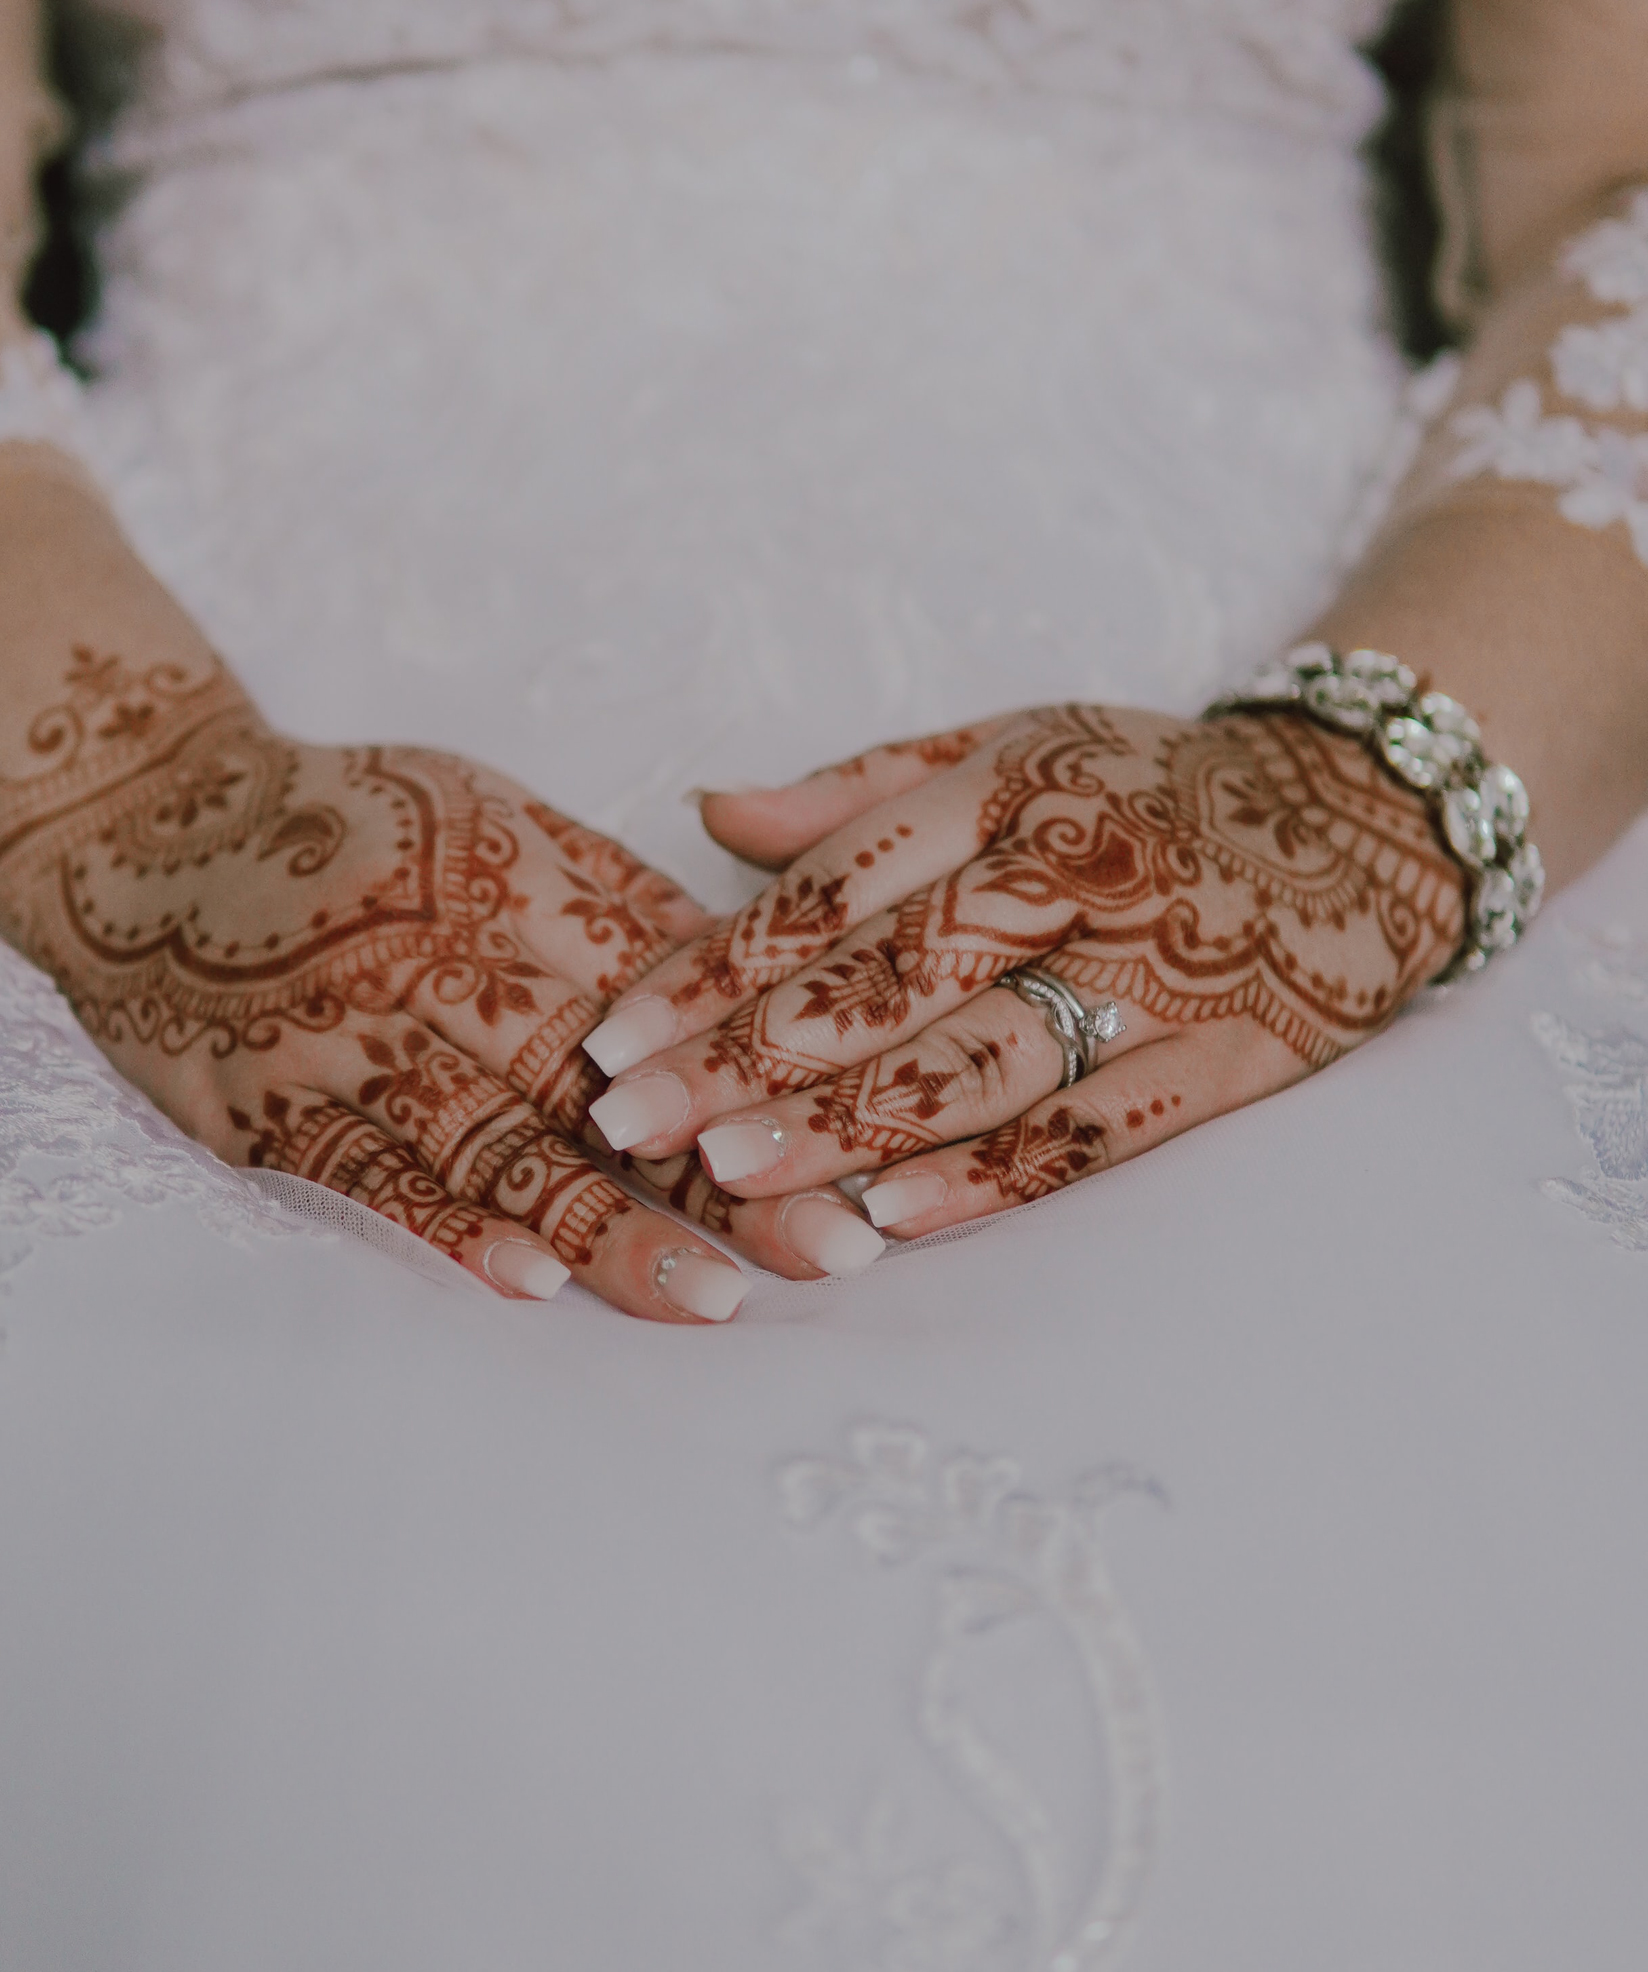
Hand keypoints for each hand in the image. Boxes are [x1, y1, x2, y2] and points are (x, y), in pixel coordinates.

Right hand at [0, 646, 885, 1318]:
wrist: (144, 824)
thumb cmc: (353, 827)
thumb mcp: (496, 822)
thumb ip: (618, 909)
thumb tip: (765, 983)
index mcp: (519, 882)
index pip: (669, 998)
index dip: (769, 1080)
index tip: (869, 1151)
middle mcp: (443, 953)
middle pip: (603, 1079)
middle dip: (722, 1171)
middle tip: (831, 1254)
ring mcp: (352, 1030)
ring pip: (495, 1138)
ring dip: (605, 1224)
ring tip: (709, 1298)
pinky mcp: (269, 1100)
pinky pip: (368, 1172)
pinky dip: (447, 1226)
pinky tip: (524, 1282)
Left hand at [580, 703, 1467, 1244]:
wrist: (1360, 819)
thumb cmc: (1141, 786)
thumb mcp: (1008, 747)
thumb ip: (856, 793)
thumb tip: (705, 808)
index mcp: (1008, 789)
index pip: (835, 888)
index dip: (713, 967)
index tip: (610, 1035)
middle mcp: (1080, 873)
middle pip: (891, 980)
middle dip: (746, 1059)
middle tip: (630, 1123)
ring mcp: (1160, 970)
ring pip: (983, 1062)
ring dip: (850, 1127)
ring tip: (733, 1177)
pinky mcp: (1229, 1057)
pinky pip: (1092, 1132)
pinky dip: (989, 1182)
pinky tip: (888, 1224)